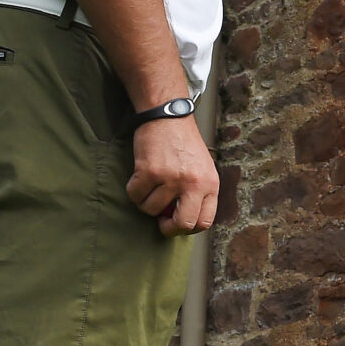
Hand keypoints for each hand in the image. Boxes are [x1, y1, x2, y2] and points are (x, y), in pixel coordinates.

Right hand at [128, 114, 217, 234]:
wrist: (168, 117)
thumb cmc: (184, 144)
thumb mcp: (203, 169)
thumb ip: (199, 193)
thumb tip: (184, 221)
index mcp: (210, 184)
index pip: (204, 222)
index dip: (188, 228)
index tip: (177, 223)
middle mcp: (194, 183)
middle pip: (183, 223)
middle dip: (169, 228)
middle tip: (160, 221)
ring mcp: (171, 178)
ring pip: (152, 209)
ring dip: (146, 203)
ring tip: (150, 188)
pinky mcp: (149, 171)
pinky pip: (135, 195)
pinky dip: (134, 191)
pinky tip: (139, 179)